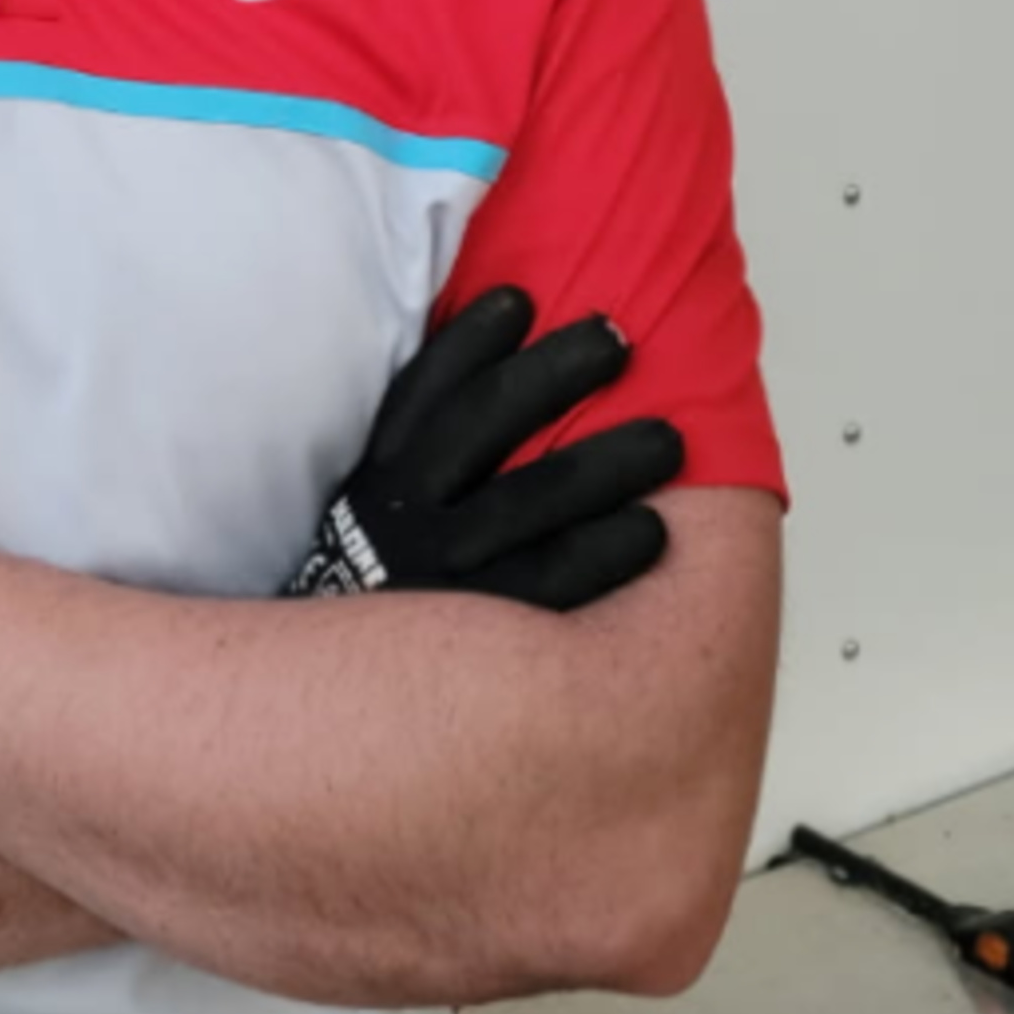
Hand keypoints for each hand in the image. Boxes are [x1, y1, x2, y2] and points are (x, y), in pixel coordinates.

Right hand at [286, 284, 682, 610]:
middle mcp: (404, 517)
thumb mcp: (380, 510)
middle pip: (483, 425)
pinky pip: (552, 586)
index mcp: (379, 476)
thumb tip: (500, 368)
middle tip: (617, 340)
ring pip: (528, 501)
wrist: (345, 714)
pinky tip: (651, 530)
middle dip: (554, 375)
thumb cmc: (395, 585)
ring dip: (605, 462)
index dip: (471, 339)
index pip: (423, 391)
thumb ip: (425, 452)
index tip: (523, 298)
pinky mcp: (484, 637)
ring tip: (668, 439)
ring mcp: (443, 576)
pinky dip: (604, 553)